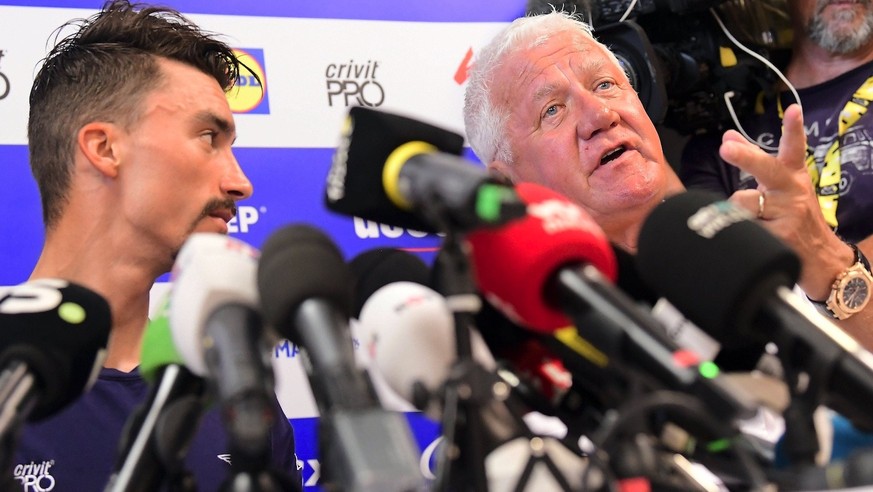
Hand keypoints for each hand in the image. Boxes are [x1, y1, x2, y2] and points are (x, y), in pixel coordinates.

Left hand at [717, 103, 852, 299]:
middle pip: (768, 170)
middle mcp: (793, 192)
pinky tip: (748, 238)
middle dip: (746, 158)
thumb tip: (728, 136)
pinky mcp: (781, 238)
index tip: (793, 110)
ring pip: (744, 203)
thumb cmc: (793, 216)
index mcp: (793, 176)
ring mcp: (789, 215)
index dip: (793, 129)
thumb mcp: (779, 187)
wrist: (821, 259)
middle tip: (726, 148)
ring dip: (734, 210)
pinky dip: (737, 231)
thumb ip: (755, 161)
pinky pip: (744, 228)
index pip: (794, 148)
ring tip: (748, 220)